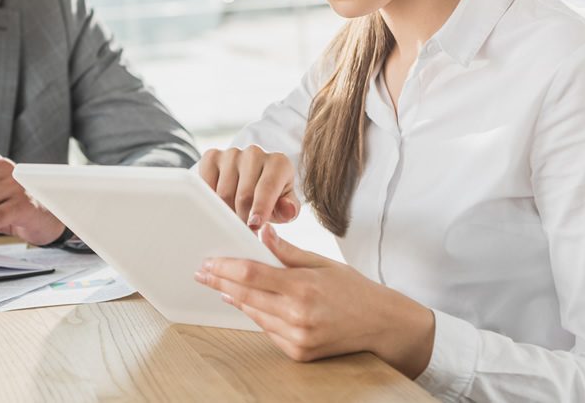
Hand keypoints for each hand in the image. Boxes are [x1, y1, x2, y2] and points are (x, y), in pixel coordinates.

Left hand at [195, 224, 433, 377]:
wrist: (382, 325)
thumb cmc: (354, 289)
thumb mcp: (323, 262)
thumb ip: (288, 251)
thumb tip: (261, 231)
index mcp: (303, 288)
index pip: (252, 275)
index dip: (225, 268)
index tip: (208, 262)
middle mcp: (298, 316)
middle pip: (246, 296)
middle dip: (220, 282)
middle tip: (202, 272)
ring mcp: (298, 338)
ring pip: (254, 314)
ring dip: (234, 299)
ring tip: (219, 285)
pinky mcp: (299, 354)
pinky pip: (268, 331)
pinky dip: (256, 315)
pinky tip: (245, 303)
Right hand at [199, 145, 299, 229]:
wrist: (251, 182)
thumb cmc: (271, 198)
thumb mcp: (284, 207)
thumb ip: (289, 210)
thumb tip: (287, 209)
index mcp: (278, 163)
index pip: (267, 187)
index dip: (260, 209)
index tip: (254, 226)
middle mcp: (255, 153)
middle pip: (244, 194)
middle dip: (243, 218)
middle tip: (243, 232)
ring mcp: (231, 153)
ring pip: (223, 193)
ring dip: (227, 212)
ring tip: (233, 219)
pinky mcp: (212, 156)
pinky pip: (206, 184)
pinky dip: (210, 200)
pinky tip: (219, 206)